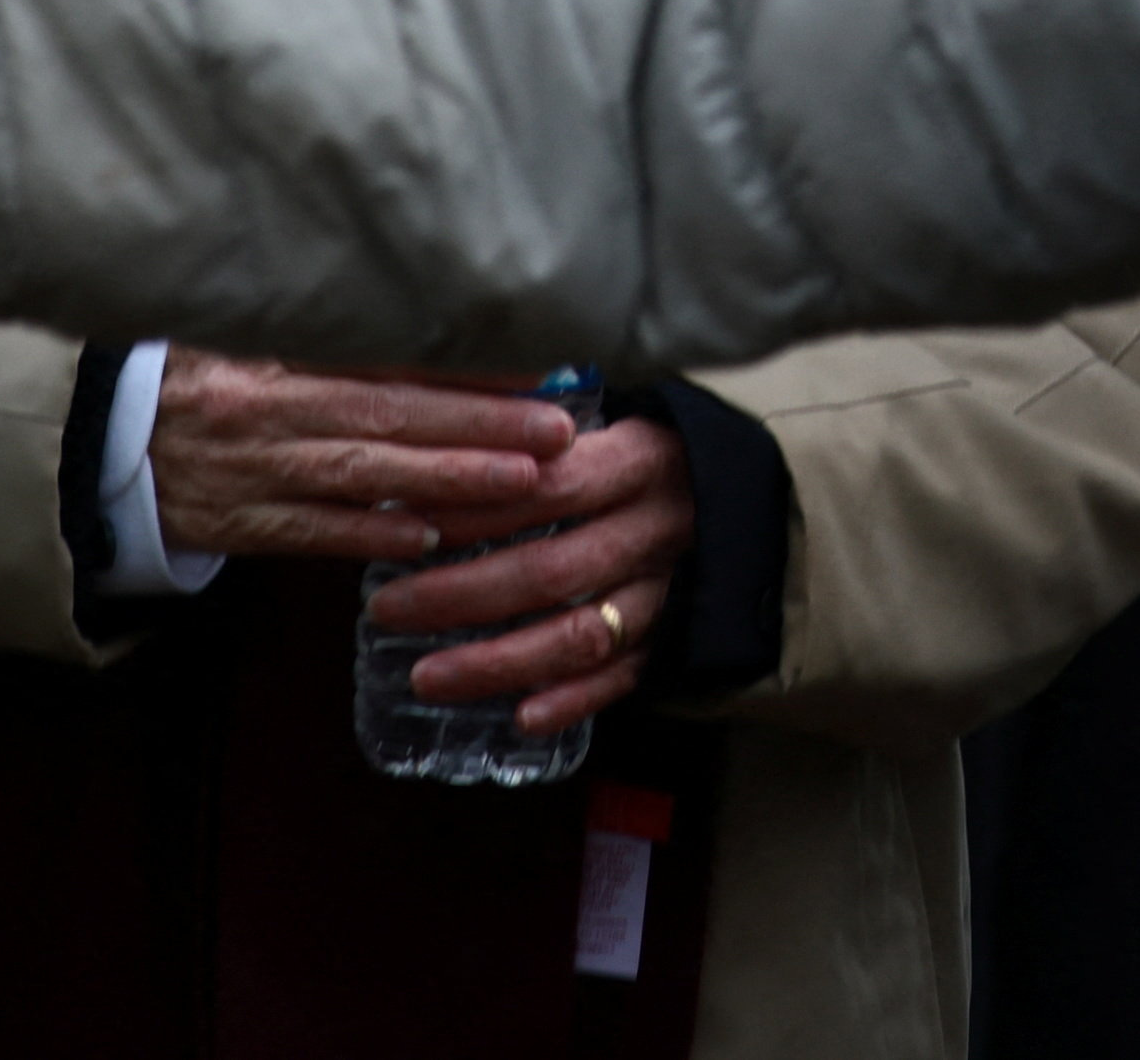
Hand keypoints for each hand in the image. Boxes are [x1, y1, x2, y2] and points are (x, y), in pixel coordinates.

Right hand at [151, 351, 578, 565]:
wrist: (93, 438)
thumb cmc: (189, 377)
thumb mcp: (246, 338)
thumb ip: (326, 337)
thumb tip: (433, 326)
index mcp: (273, 355)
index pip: (382, 358)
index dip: (458, 366)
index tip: (530, 368)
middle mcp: (267, 411)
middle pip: (388, 415)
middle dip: (478, 424)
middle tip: (555, 429)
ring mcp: (252, 471)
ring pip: (362, 475)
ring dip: (445, 479)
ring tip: (519, 481)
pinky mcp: (238, 523)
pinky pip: (311, 533)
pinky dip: (370, 534)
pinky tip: (428, 537)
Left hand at [374, 409, 694, 735]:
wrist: (752, 495)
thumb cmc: (654, 454)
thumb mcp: (615, 422)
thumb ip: (539, 438)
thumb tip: (435, 449)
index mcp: (640, 461)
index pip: (551, 487)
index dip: (476, 510)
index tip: (406, 526)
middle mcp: (656, 529)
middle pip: (554, 570)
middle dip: (462, 595)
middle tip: (387, 610)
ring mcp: (668, 589)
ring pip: (582, 636)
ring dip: (500, 663)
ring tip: (425, 679)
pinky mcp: (677, 635)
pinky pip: (624, 677)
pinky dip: (574, 701)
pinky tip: (520, 719)